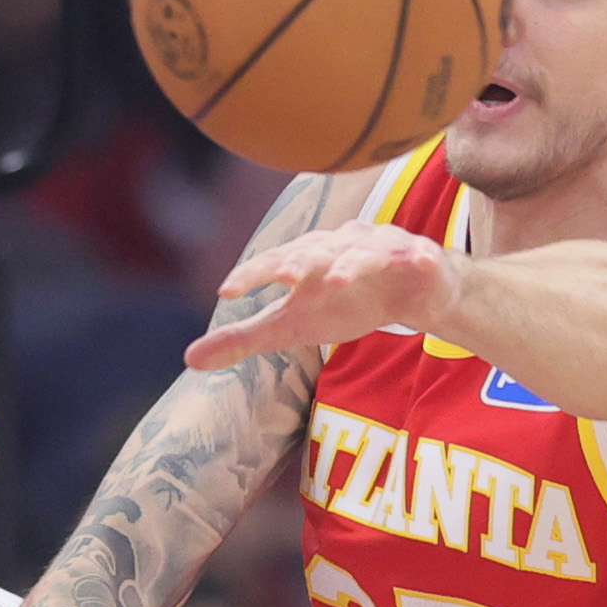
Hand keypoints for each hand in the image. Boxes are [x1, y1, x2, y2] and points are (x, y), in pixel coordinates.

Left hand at [184, 220, 454, 372]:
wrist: (410, 291)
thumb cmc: (344, 302)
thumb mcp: (291, 325)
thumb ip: (244, 338)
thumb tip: (188, 360)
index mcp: (305, 260)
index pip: (272, 263)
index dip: (251, 275)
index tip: (226, 290)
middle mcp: (338, 245)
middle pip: (315, 252)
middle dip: (299, 262)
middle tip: (283, 276)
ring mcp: (379, 248)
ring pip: (363, 253)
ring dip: (350, 264)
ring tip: (336, 281)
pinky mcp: (416, 258)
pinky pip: (416, 256)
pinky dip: (415, 258)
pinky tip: (418, 262)